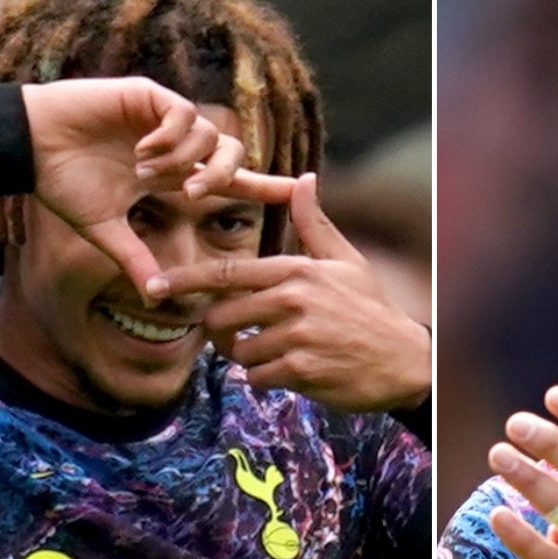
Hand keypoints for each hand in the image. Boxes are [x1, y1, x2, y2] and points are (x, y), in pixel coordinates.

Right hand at [22, 77, 258, 297]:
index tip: (297, 190)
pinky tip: (143, 152)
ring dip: (185, 160)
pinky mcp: (147, 95)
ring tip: (149, 174)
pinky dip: (170, 136)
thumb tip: (155, 298)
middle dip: (224, 175)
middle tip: (196, 194)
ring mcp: (162, 118)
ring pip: (209, 135)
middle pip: (230, 154)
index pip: (228, 180)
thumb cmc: (61, 184)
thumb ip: (135, 258)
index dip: (262, 185)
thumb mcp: (104, 231)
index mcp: (170, 174)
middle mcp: (174, 145)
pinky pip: (183, 113)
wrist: (28, 148)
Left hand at [154, 174, 431, 410]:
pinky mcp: (300, 370)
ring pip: (239, 353)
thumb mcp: (346, 261)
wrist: (403, 360)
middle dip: (221, 334)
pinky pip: (258, 378)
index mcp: (295, 270)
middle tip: (239, 339)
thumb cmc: (370, 309)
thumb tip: (303, 179)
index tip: (154, 285)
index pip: (226, 275)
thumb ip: (314, 224)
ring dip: (251, 359)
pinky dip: (268, 379)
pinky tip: (295, 371)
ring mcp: (296, 336)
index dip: (184, 281)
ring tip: (282, 354)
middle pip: (222, 319)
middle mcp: (292, 299)